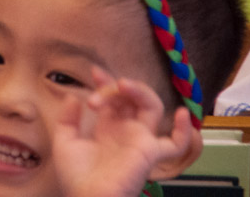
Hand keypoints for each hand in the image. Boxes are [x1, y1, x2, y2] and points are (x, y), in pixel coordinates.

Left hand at [52, 67, 200, 196]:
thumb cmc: (76, 176)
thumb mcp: (65, 142)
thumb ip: (68, 119)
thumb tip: (73, 97)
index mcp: (107, 128)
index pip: (114, 98)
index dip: (107, 83)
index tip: (95, 72)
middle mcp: (125, 131)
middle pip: (131, 98)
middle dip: (116, 86)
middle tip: (99, 86)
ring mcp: (140, 140)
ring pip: (152, 106)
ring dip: (140, 90)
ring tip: (122, 85)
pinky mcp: (150, 152)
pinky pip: (176, 144)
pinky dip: (185, 132)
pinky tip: (182, 114)